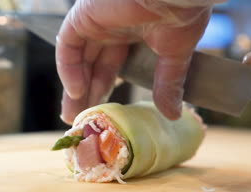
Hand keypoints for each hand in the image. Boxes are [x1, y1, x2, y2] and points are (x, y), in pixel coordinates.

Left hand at [57, 0, 222, 123]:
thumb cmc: (183, 11)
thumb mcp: (175, 54)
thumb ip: (168, 83)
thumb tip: (173, 114)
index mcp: (132, 32)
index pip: (110, 66)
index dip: (104, 90)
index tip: (101, 115)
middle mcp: (111, 27)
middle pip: (91, 65)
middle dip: (86, 94)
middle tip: (82, 122)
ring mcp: (97, 20)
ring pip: (77, 58)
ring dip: (74, 87)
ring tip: (73, 115)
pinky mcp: (85, 14)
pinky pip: (67, 44)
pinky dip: (68, 68)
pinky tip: (76, 90)